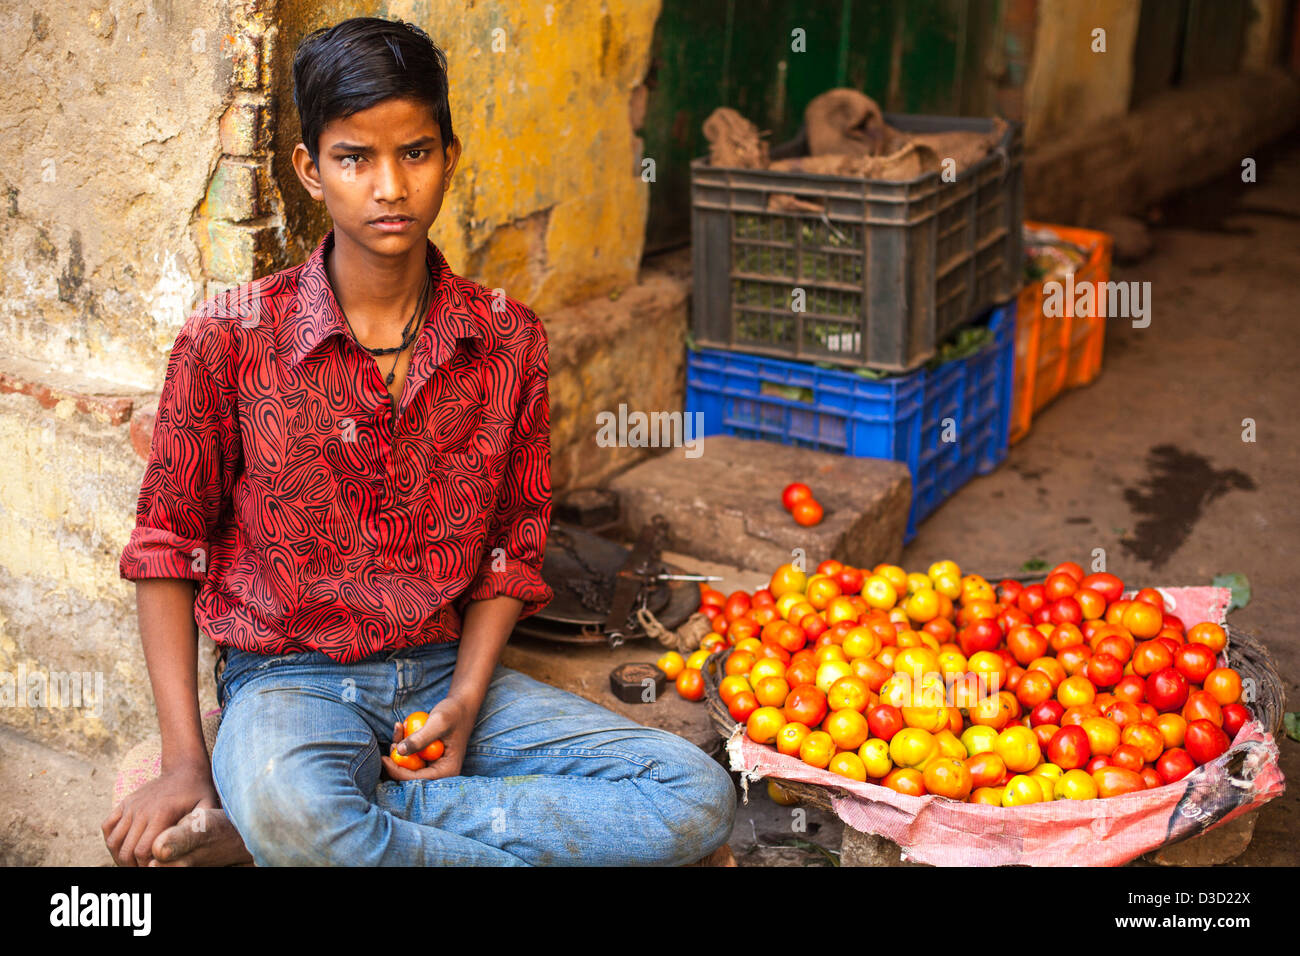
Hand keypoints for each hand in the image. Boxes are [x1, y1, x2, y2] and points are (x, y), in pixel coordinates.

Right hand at [101, 760, 218, 866]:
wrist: (184, 768)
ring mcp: (131, 806)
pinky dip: (111, 841)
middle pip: (126, 850)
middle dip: (132, 866)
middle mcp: (142, 810)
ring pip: (113, 841)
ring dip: (119, 857)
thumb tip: (189, 848)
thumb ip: (199, 826)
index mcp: (161, 814)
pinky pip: (107, 826)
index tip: (154, 868)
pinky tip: (124, 847)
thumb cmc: (198, 792)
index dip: (146, 866)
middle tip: (143, 869)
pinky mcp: (125, 803)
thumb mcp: (206, 807)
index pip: (143, 851)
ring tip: (132, 863)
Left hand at [380, 694, 474, 781]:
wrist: (461, 705)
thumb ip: (420, 738)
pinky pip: (411, 755)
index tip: (383, 758)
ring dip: (399, 748)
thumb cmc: (453, 713)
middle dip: (397, 760)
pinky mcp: (427, 756)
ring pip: (408, 765)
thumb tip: (400, 752)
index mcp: (447, 770)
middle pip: (411, 776)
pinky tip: (401, 727)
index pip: (417, 780)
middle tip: (392, 741)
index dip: (397, 771)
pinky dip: (403, 743)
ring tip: (398, 727)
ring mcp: (434, 764)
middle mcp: (441, 772)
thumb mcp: (438, 723)